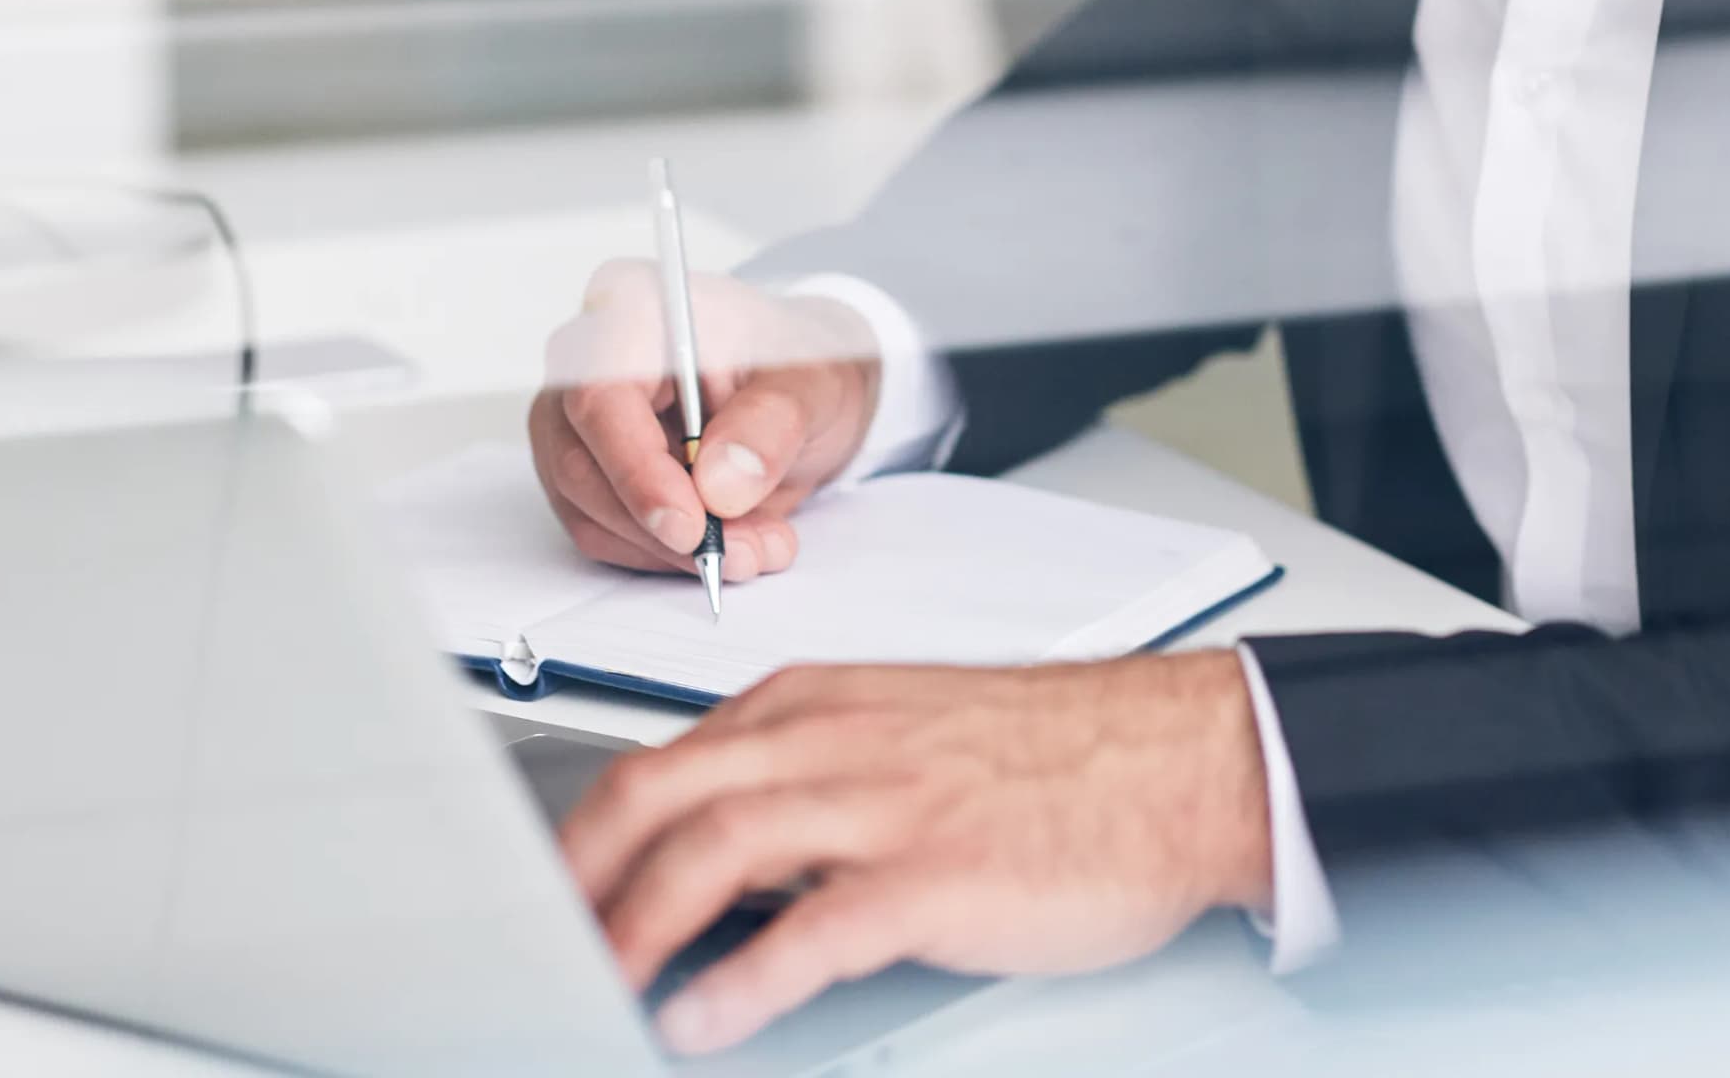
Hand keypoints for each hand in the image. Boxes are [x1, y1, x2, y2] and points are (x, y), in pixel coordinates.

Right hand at [529, 266, 881, 583]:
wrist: (798, 389)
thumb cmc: (796, 364)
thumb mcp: (812, 385)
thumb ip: (770, 426)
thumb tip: (718, 485)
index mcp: (633, 305)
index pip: (600, 396)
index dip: (637, 469)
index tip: (691, 525)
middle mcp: (585, 360)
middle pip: (583, 464)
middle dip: (665, 526)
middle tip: (745, 551)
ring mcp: (573, 420)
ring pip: (590, 510)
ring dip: (672, 549)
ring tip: (758, 544)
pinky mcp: (582, 471)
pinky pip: (602, 533)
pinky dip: (665, 554)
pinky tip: (730, 540)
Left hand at [561, 653, 1275, 1054]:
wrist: (1184, 760)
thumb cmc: (1060, 755)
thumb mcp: (908, 733)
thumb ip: (810, 775)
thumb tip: (719, 854)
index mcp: (817, 706)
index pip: (662, 760)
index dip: (588, 835)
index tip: (553, 893)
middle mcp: (833, 741)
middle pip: (658, 796)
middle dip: (581, 877)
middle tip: (545, 945)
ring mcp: (882, 805)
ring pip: (712, 851)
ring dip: (637, 929)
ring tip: (602, 988)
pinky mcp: (934, 876)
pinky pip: (810, 930)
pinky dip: (741, 982)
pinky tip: (703, 1022)